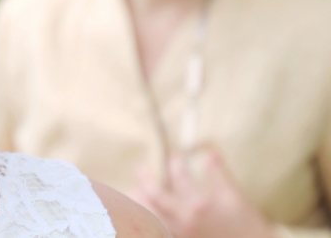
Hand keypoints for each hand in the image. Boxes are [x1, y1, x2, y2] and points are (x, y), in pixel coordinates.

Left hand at [132, 150, 272, 237]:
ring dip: (142, 201)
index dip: (175, 162)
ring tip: (135, 190)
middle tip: (140, 168)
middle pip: (156, 196)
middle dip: (146, 180)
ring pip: (152, 215)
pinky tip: (147, 212)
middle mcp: (185, 219)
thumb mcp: (236, 197)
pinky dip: (150, 219)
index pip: (179, 176)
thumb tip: (210, 152)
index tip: (173, 154)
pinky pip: (159, 229)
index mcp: (199, 204)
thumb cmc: (248, 226)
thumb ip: (220, 174)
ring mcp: (180, 232)